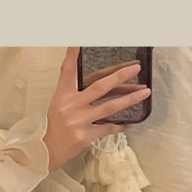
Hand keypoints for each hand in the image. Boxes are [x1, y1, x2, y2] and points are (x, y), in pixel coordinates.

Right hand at [43, 47, 150, 171]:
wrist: (47, 151)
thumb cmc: (55, 125)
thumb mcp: (59, 103)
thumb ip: (75, 91)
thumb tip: (99, 81)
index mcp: (63, 95)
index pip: (68, 70)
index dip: (72, 55)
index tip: (77, 40)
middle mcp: (71, 105)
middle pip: (99, 87)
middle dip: (119, 76)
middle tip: (136, 68)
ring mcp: (79, 121)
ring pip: (109, 107)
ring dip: (129, 99)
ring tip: (144, 92)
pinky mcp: (85, 136)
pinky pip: (108, 128)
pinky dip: (120, 125)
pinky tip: (131, 122)